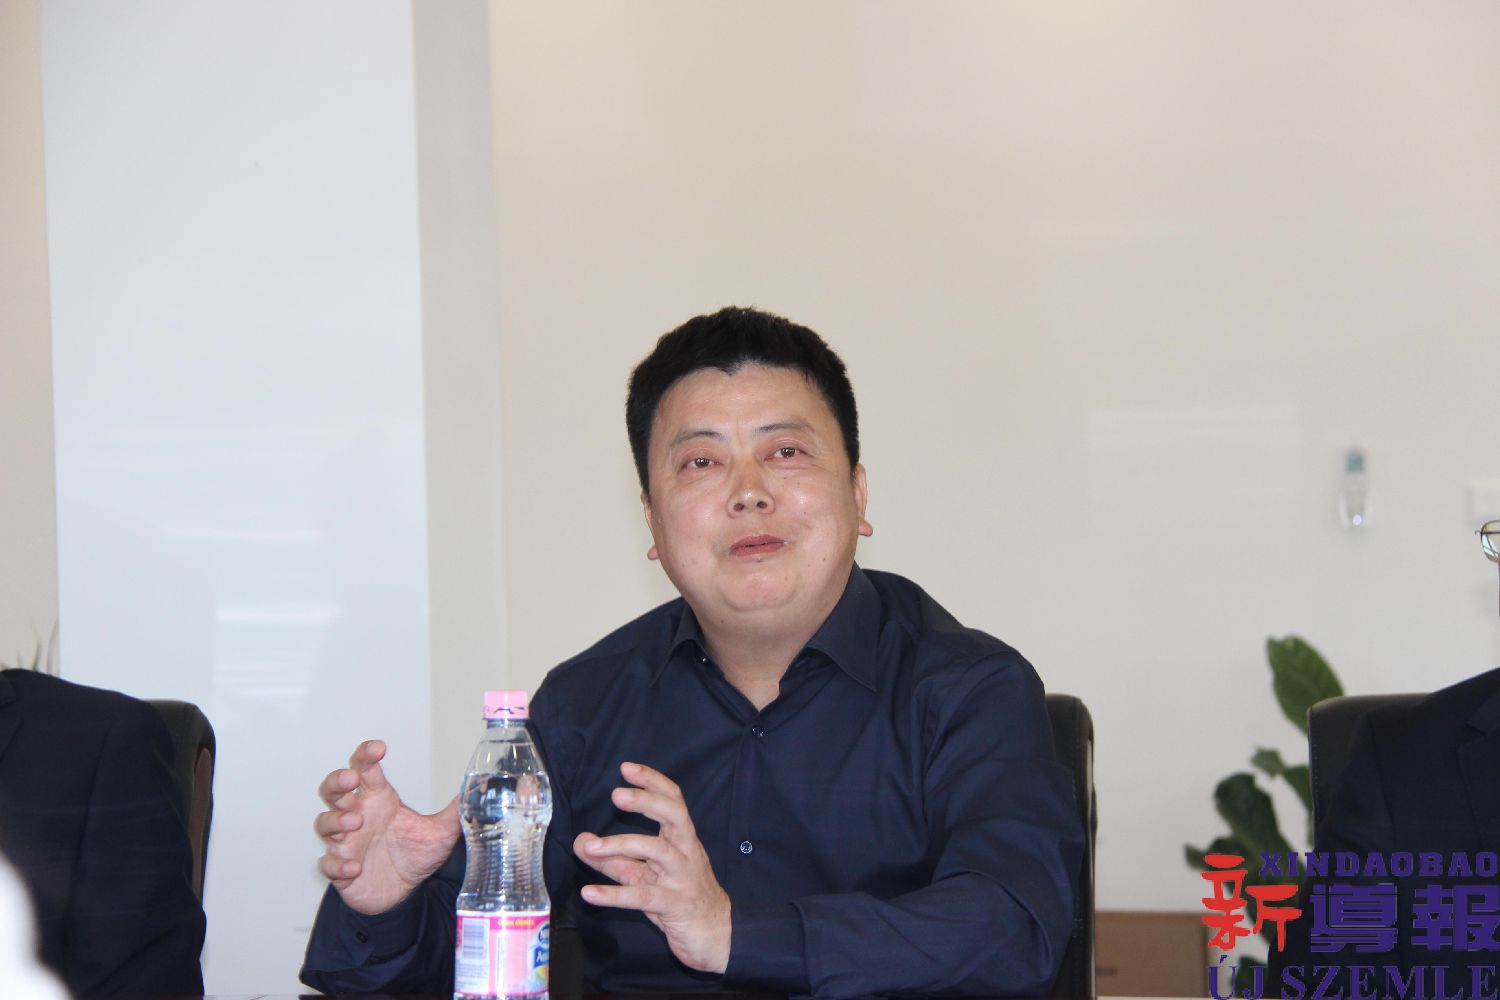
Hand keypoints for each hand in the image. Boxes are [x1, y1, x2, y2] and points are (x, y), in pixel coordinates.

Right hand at [314, 739, 459, 914]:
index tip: (378, 748)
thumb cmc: (414, 856)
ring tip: (355, 823)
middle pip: (334, 789)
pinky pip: (328, 863)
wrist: (403, 894)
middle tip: (352, 780)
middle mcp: (358, 816)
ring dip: (335, 820)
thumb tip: (483, 787)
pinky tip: (354, 866)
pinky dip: (336, 863)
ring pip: (324, 822)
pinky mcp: (340, 870)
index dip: (366, 755)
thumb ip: (457, 810)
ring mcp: (346, 842)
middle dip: (338, 781)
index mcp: (379, 800)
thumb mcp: (441, 831)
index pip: (365, 768)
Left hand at [574, 762, 731, 974]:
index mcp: (682, 839)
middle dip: (647, 801)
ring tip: (591, 847)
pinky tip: (589, 893)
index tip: (626, 768)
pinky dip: (613, 895)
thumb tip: (582, 841)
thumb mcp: (645, 875)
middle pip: (674, 815)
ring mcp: (682, 878)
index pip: (673, 800)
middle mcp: (686, 852)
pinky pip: (642, 897)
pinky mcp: (674, 905)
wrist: (716, 936)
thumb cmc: (680, 899)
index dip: (652, 781)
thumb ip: (615, 858)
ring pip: (657, 851)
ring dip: (621, 845)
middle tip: (617, 794)